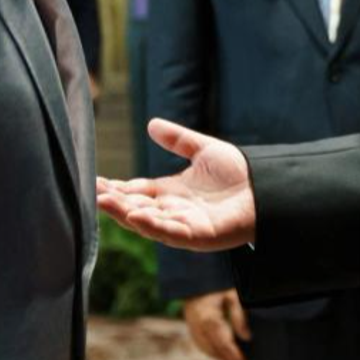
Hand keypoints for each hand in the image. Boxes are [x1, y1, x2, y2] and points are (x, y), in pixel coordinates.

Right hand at [96, 119, 255, 250]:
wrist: (269, 188)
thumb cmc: (239, 173)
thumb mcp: (203, 150)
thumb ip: (178, 139)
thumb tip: (151, 124)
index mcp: (171, 193)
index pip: (135, 191)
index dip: (115, 187)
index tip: (94, 180)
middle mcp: (174, 211)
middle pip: (135, 208)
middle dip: (113, 202)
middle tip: (90, 192)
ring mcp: (185, 225)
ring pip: (147, 222)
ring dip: (125, 214)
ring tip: (102, 203)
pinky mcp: (199, 236)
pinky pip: (171, 233)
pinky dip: (152, 225)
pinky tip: (136, 215)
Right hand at [182, 288, 252, 359]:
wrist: (199, 277)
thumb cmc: (218, 285)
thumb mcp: (233, 295)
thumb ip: (240, 317)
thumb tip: (246, 338)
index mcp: (208, 318)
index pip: (222, 342)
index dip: (233, 354)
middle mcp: (197, 325)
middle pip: (213, 349)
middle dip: (228, 358)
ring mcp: (191, 326)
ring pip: (205, 349)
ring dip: (219, 357)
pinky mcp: (191, 326)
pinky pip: (200, 344)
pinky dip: (211, 351)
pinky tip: (222, 354)